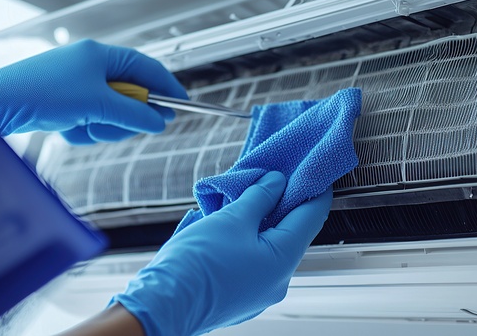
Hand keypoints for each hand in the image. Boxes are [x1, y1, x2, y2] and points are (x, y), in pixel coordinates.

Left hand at [0, 40, 187, 143]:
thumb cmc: (43, 94)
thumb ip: (134, 113)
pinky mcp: (64, 102)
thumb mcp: (98, 105)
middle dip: (125, 115)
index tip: (181, 105)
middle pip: (130, 94)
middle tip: (121, 127)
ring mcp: (77, 84)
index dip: (166, 87)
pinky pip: (90, 120)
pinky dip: (84, 129)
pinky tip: (67, 130)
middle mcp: (90, 65)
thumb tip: (158, 121)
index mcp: (101, 55)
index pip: (147, 67)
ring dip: (102, 126)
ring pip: (111, 112)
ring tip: (84, 128)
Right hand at [113, 171, 331, 335]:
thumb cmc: (196, 265)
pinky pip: (251, 262)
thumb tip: (276, 182)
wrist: (161, 305)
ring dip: (259, 223)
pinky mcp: (239, 296)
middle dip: (281, 205)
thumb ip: (259, 197)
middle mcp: (277, 281)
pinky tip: (226, 229)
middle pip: (290, 233)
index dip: (314, 190)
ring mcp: (258, 292)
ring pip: (268, 248)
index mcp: (283, 260)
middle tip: (270, 179)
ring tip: (241, 201)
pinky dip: (245, 242)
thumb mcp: (232, 219)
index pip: (312, 217)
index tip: (313, 171)